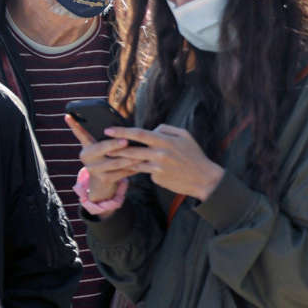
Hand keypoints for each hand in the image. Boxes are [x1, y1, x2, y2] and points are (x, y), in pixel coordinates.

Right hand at [65, 115, 141, 203]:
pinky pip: (121, 173)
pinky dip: (132, 168)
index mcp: (86, 147)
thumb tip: (103, 118)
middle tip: (126, 140)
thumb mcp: (101, 146)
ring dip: (129, 157)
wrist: (103, 182)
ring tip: (141, 153)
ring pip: (115, 162)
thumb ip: (105, 136)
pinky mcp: (104, 179)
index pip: (81, 133)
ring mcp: (94, 170)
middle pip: (101, 148)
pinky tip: (142, 164)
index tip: (70, 116)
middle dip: (114, 144)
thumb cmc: (107, 156)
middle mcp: (87, 158)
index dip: (75, 126)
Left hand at [107, 125, 225, 200]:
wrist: (203, 178)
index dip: (122, 131)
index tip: (109, 130)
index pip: (139, 134)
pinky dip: (142, 169)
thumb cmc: (194, 155)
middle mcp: (159, 154)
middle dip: (115, 148)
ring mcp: (157, 168)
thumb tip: (152, 129)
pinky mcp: (156, 178)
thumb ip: (166, 129)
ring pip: (134, 162)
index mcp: (165, 141)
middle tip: (104, 147)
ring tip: (113, 158)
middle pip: (131, 150)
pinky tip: (139, 169)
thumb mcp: (185, 136)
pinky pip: (145, 171)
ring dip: (122, 160)